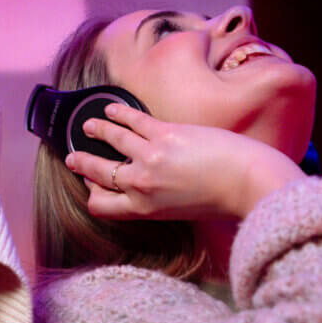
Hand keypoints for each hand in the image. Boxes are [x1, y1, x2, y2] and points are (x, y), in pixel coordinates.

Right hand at [65, 103, 299, 222]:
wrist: (248, 182)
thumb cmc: (223, 201)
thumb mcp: (180, 213)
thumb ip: (157, 201)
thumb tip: (147, 186)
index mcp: (143, 209)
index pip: (100, 204)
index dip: (91, 192)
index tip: (90, 182)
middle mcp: (140, 184)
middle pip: (96, 172)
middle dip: (80, 163)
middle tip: (73, 157)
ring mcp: (149, 156)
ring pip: (110, 139)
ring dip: (95, 130)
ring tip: (89, 125)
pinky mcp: (164, 133)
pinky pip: (132, 119)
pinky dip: (118, 112)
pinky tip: (110, 109)